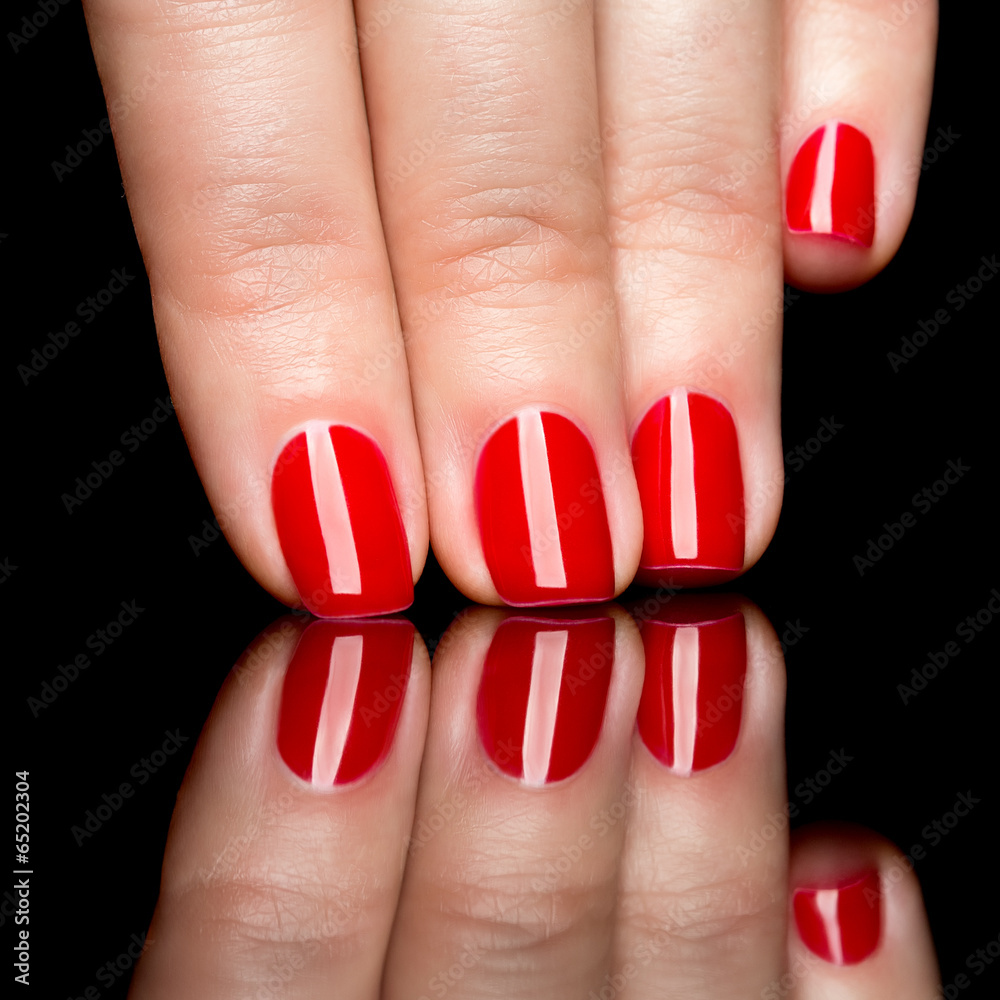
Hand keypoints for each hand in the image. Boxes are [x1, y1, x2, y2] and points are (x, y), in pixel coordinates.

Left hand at [81, 0, 936, 613]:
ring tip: (708, 491)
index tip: (341, 543)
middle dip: (522, 381)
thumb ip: (222, 136)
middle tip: (553, 565)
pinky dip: (855, 86)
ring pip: (685, 63)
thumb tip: (312, 412)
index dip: (295, 358)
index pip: (246, 143)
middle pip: (492, 147)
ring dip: (697, 303)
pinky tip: (838, 236)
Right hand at [128, 600, 939, 998]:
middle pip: (490, 991)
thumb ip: (233, 925)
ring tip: (709, 650)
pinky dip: (856, 994)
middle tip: (543, 625)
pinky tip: (846, 870)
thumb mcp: (216, 999)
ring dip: (696, 835)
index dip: (281, 839)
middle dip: (517, 804)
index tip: (332, 652)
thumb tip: (299, 710)